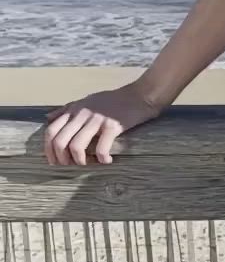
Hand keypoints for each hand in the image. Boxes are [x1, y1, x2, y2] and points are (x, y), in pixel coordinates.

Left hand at [42, 80, 164, 166]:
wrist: (140, 95)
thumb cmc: (114, 100)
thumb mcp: (86, 100)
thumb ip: (67, 109)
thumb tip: (48, 118)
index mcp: (74, 109)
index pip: (51, 131)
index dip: (48, 149)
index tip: (54, 161)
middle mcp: (82, 114)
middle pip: (60, 141)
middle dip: (61, 159)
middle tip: (70, 166)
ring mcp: (96, 120)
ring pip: (76, 146)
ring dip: (79, 161)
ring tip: (87, 164)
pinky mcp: (112, 126)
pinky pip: (101, 148)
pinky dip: (101, 159)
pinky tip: (107, 161)